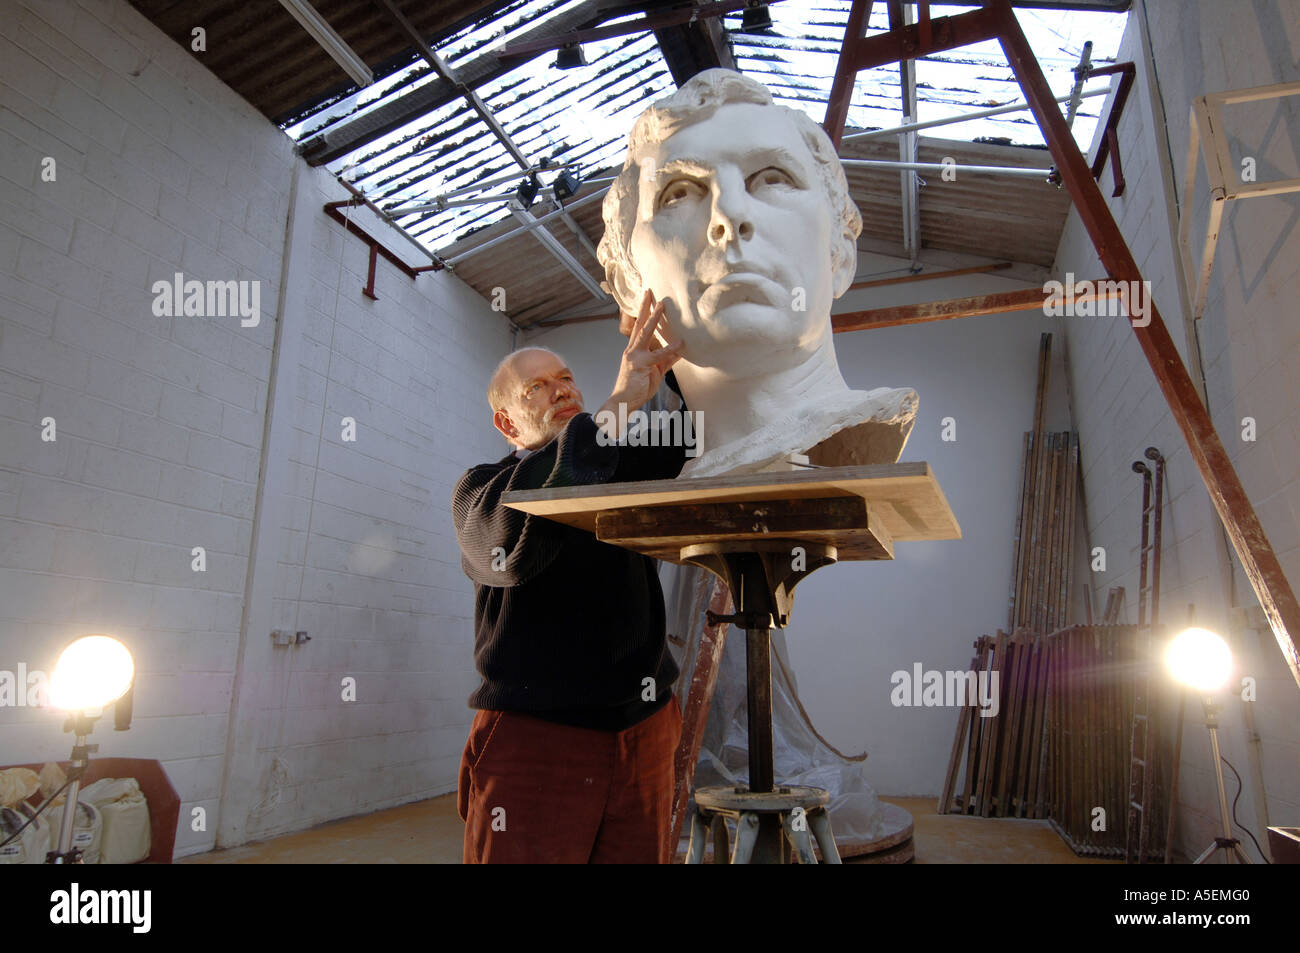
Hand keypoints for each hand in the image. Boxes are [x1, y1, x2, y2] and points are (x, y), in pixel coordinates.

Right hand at [599, 290, 683, 424]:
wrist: (623, 402)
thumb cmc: (637, 387)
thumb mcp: (655, 371)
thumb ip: (666, 360)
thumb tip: (679, 351)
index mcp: (634, 350)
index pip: (639, 327)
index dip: (644, 312)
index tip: (647, 298)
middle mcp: (632, 349)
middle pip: (639, 323)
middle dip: (645, 307)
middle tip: (650, 291)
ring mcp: (635, 356)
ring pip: (645, 332)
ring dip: (654, 318)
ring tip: (662, 305)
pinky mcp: (641, 365)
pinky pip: (658, 355)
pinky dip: (670, 348)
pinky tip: (681, 342)